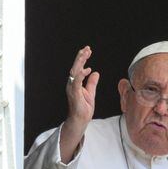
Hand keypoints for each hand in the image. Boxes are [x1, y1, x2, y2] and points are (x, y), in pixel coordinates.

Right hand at [60, 46, 99, 162]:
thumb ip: (92, 83)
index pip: (78, 67)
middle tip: (87, 48)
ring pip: (74, 71)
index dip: (83, 58)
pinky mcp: (74, 93)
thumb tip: (95, 73)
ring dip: (80, 62)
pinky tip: (87, 69)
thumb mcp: (91, 93)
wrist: (80, 120)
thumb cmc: (84, 108)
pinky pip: (77, 82)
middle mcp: (72, 84)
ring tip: (86, 53)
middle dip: (81, 56)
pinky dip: (81, 75)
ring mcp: (72, 88)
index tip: (88, 50)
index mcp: (76, 83)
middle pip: (75, 66)